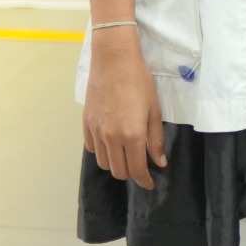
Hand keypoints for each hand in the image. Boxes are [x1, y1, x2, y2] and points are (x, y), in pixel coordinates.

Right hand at [82, 27, 166, 188]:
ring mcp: (96, 133)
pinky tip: (112, 144)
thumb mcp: (154, 110)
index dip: (144, 180)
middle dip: (132, 173)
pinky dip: (103, 153)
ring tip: (128, 155)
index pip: (136, 169)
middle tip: (142, 167)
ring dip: (116, 164)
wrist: (114, 62)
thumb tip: (159, 162)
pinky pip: (93, 150)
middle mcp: (111, 138)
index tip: (150, 183)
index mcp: (131, 135)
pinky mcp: (86, 125)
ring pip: (104, 163)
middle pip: (118, 171)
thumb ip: (155, 139)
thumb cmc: (140, 82)